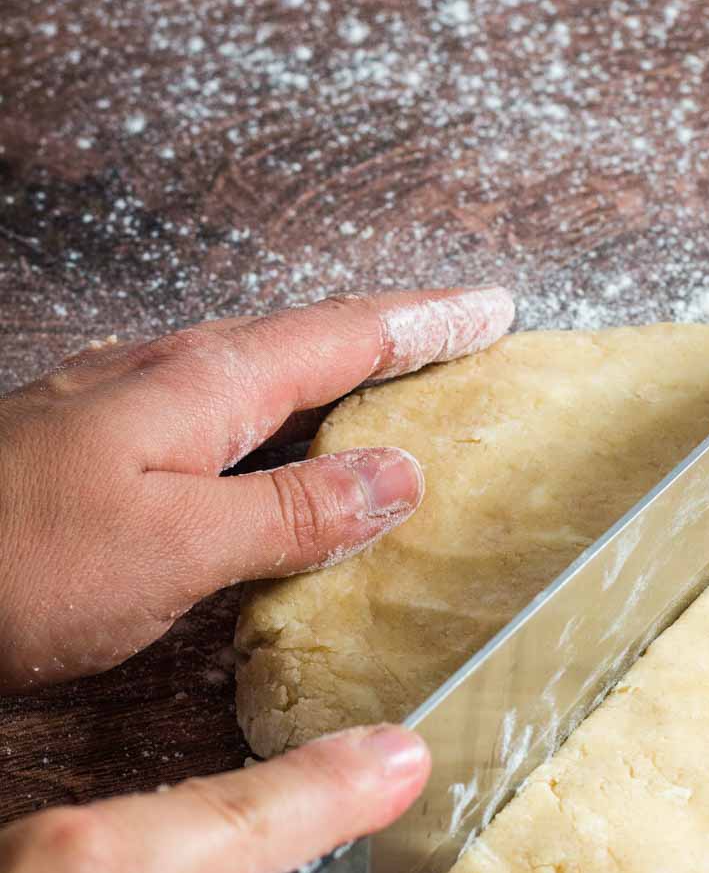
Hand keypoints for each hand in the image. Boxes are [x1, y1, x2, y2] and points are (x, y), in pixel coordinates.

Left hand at [0, 286, 512, 691]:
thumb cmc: (17, 565)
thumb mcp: (176, 548)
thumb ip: (293, 513)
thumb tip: (400, 475)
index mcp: (202, 385)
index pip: (345, 335)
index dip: (427, 324)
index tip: (496, 308)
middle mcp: (165, 377)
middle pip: (306, 342)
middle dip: (390, 339)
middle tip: (459, 341)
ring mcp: (122, 409)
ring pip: (258, 379)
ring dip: (332, 379)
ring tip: (389, 391)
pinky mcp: (94, 452)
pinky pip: (217, 420)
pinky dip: (276, 425)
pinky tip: (274, 460)